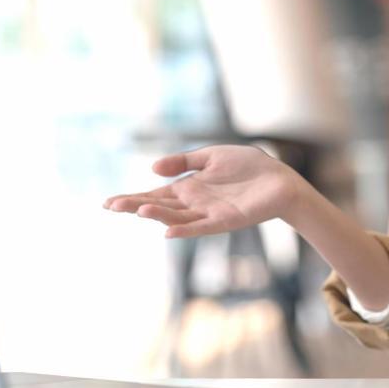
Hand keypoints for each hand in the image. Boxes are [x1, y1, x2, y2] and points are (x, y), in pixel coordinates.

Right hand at [101, 145, 306, 238]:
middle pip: (159, 206)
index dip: (132, 198)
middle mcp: (193, 203)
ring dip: (157, 215)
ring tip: (138, 210)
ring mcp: (208, 214)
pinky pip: (201, 227)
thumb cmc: (249, 167)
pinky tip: (168, 231)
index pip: (154, 194)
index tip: (107, 202)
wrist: (281, 179)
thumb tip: (153, 168)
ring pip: (176, 217)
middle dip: (135, 205)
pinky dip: (185, 230)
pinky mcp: (225, 220)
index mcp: (188, 188)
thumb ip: (183, 161)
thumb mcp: (211, 156)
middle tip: (111, 205)